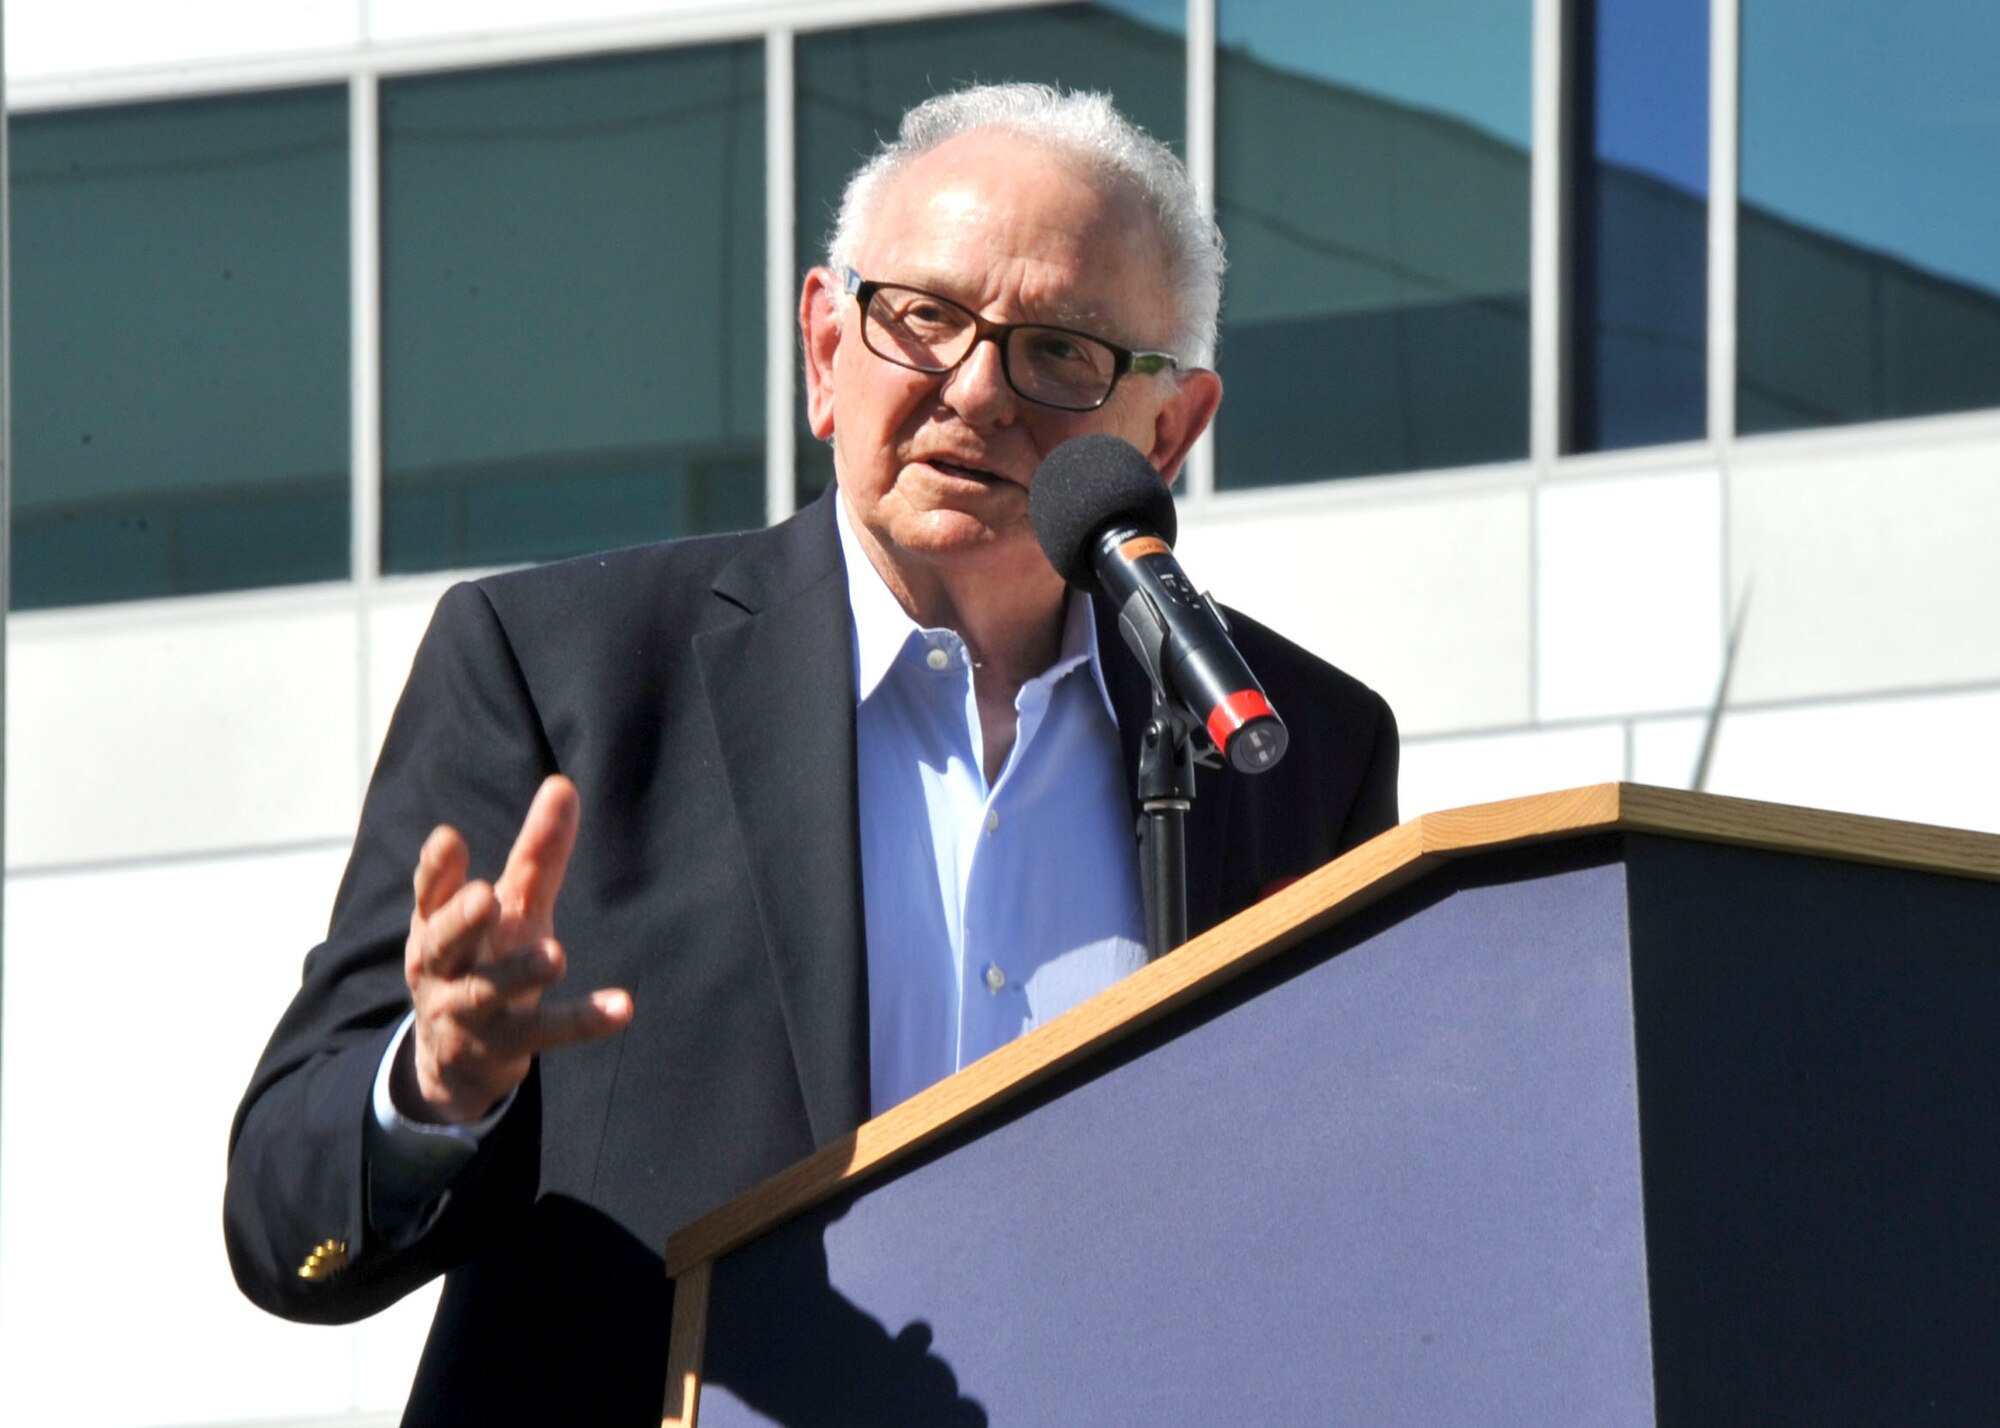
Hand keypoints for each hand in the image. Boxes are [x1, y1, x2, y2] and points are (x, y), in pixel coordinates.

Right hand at [398, 775, 632, 1123]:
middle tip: (486, 896)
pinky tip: (622, 1006)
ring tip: (555, 956)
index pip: (430, 893)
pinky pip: (544, 1033)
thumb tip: (563, 784)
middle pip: (443, 943)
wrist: (457, 1060)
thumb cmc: (486, 958)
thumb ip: (536, 853)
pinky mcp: (502, 1047)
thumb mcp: (511, 907)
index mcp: (436, 926)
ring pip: (487, 992)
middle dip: (462, 920)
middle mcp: (442, 968)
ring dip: (519, 973)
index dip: (436, 869)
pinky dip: (582, 1021)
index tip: (448, 839)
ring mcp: (466, 1012)